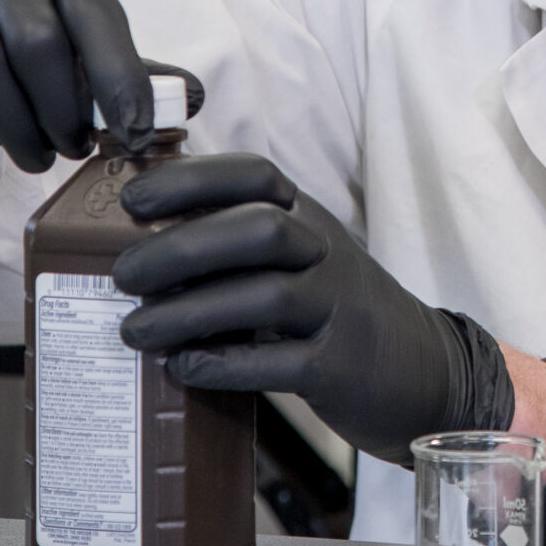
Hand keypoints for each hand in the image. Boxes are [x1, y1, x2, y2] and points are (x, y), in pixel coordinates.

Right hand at [0, 0, 152, 168]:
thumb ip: (126, 60)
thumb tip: (189, 99)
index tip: (136, 131)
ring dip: (18, 126)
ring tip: (37, 155)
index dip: (119, 76)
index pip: (96, 11)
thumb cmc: (29, 17)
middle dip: (62, 111)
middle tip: (74, 150)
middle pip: (37, 44)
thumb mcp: (79, 24)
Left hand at [113, 154, 516, 467]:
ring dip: (191, 311)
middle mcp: (327, 254)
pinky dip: (225, 365)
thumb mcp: (301, 261)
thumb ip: (240, 245)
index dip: (193, 179)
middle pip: (260, 229)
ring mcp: (339, 309)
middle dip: (183, 247)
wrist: (422, 370)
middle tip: (124, 275)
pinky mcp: (341, 367)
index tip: (133, 199)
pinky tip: (184, 368)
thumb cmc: (335, 312)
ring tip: (135, 330)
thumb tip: (139, 240)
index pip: (256, 175)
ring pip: (267, 296)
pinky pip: (281, 362)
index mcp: (310, 219)